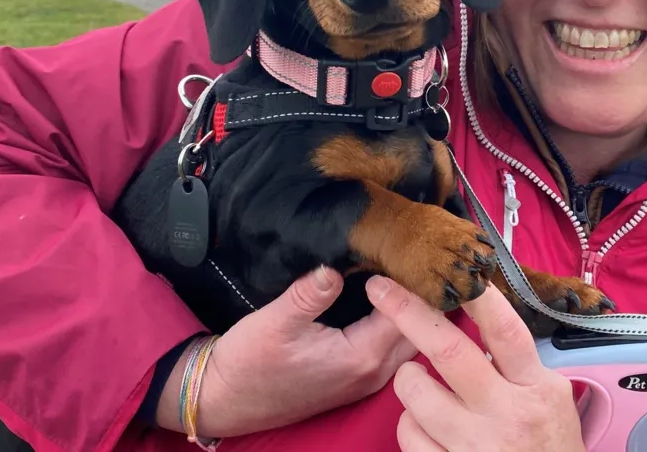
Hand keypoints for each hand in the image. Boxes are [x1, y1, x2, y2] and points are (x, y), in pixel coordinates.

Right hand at [173, 267, 418, 437]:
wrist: (226, 400)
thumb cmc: (248, 364)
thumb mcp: (274, 322)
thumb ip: (308, 294)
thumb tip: (334, 267)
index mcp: (361, 357)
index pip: (409, 314)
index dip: (412, 280)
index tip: (407, 246)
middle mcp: (373, 373)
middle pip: (420, 330)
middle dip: (420, 294)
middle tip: (414, 253)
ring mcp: (367, 380)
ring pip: (409, 341)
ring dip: (411, 310)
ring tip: (405, 269)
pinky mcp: (357, 379)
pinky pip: (394, 348)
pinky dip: (399, 323)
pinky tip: (388, 298)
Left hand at [367, 275, 586, 451]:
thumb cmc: (550, 449)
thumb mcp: (554, 400)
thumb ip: (522, 364)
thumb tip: (486, 315)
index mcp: (535, 389)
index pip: (506, 332)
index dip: (478, 296)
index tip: (453, 266)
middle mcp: (505, 416)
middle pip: (448, 350)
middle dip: (407, 312)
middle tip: (381, 288)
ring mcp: (474, 447)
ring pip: (415, 392)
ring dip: (407, 377)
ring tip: (417, 378)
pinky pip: (407, 434)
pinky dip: (409, 422)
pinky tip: (425, 423)